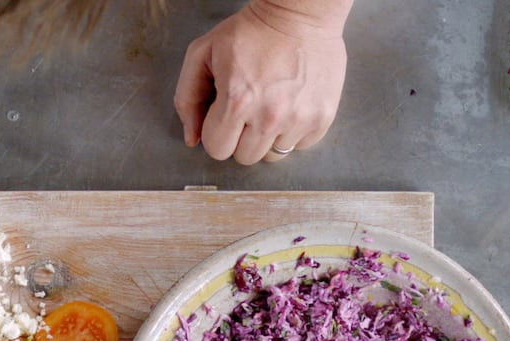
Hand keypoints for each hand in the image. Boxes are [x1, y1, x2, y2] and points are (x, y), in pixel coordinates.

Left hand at [174, 0, 351, 164]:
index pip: (217, 148)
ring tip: (270, 105)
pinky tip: (289, 106)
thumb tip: (192, 138)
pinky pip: (300, 146)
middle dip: (240, 137)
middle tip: (247, 109)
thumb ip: (188, 98)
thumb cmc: (251, 31)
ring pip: (272, 155)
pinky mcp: (322, 118)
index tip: (223, 114)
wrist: (300, 14)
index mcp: (237, 100)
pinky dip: (292, 132)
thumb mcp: (203, 53)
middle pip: (245, 157)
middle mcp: (270, 116)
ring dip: (267, 137)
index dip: (216, 132)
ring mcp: (299, 119)